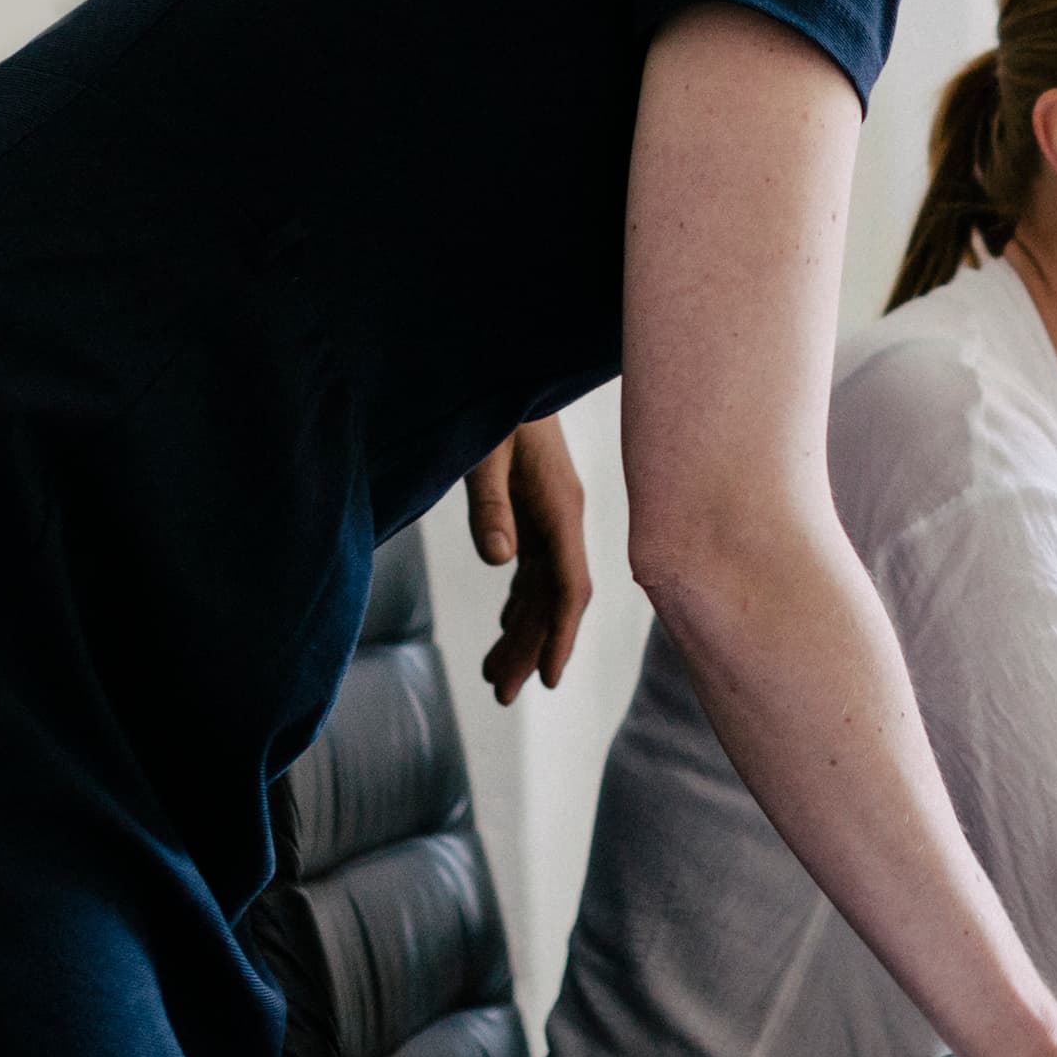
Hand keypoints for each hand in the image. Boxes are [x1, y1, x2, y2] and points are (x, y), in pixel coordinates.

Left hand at [462, 416, 589, 704]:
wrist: (507, 362)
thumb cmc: (495, 404)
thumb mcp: (485, 452)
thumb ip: (490, 506)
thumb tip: (499, 564)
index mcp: (561, 507)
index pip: (570, 587)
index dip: (560, 636)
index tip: (546, 680)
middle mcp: (562, 517)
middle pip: (554, 598)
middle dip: (531, 648)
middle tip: (500, 694)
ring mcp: (550, 513)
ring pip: (542, 587)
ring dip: (520, 630)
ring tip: (492, 673)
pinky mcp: (534, 507)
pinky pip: (532, 567)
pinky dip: (518, 601)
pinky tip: (504, 625)